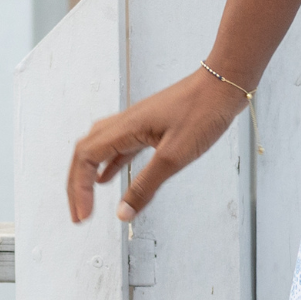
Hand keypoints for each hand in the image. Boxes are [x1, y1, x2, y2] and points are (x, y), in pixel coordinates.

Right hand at [66, 69, 250, 223]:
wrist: (224, 84)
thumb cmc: (203, 111)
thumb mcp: (174, 156)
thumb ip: (146, 186)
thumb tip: (123, 213)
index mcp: (125, 128)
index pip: (85, 159)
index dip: (79, 189)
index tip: (84, 215)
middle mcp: (125, 123)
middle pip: (84, 153)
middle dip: (76, 185)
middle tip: (78, 213)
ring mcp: (136, 122)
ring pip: (99, 149)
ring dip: (88, 175)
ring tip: (86, 199)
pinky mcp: (150, 124)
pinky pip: (119, 146)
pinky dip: (109, 164)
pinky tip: (109, 176)